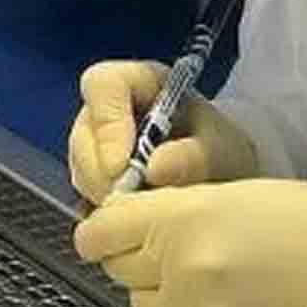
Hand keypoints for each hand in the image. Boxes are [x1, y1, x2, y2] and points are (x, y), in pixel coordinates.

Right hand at [67, 59, 258, 203]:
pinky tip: (129, 223)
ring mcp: (96, 144)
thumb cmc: (223, 152)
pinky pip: (82, 196)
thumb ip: (195, 155)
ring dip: (103, 196)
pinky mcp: (93, 178)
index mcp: (140, 82)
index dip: (106, 123)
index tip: (121, 166)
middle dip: (101, 173)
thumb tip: (153, 169)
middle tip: (130, 203)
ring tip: (141, 213)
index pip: (103, 85)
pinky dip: (102, 213)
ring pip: (80, 169)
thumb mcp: (223, 150)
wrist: (226, 181)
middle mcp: (111, 110)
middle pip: (84, 134)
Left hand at [74, 179, 306, 306]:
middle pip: (118, 271)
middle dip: (136, 260)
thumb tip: (116, 230)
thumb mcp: (224, 190)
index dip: (101, 233)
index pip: (98, 234)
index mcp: (179, 217)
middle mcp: (179, 268)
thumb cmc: (295, 215)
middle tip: (172, 250)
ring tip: (203, 279)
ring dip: (161, 294)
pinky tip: (222, 304)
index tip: (111, 233)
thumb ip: (166, 212)